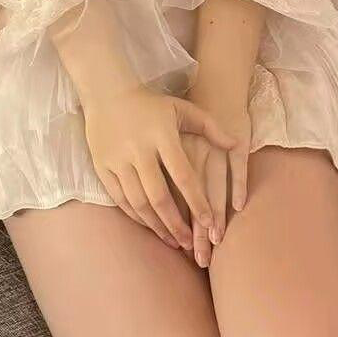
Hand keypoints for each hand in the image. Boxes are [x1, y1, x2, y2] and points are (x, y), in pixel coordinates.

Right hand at [82, 84, 237, 250]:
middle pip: (159, 196)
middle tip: (191, 245)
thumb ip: (210, 127)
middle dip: (176, 224)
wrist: (106, 92)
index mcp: (162, 135)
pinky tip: (150, 225)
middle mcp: (138, 149)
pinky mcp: (101, 166)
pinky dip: (136, 216)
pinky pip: (120, 198)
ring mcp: (117, 159)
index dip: (197, 202)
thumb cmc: (151, 104)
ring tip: (173, 241)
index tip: (210, 223)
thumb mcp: (182, 108)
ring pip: (138, 202)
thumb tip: (236, 144)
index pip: (183, 176)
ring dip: (156, 225)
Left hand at [171, 92, 251, 268]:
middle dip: (196, 230)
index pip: (175, 198)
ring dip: (216, 215)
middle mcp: (193, 156)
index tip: (181, 249)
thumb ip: (164, 173)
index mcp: (174, 158)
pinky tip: (238, 207)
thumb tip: (156, 211)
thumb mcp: (171, 143)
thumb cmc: (191, 121)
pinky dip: (237, 186)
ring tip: (217, 240)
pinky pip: (236, 168)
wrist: (212, 88)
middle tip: (200, 258)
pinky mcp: (235, 144)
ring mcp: (215, 150)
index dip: (179, 224)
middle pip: (193, 200)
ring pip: (214, 188)